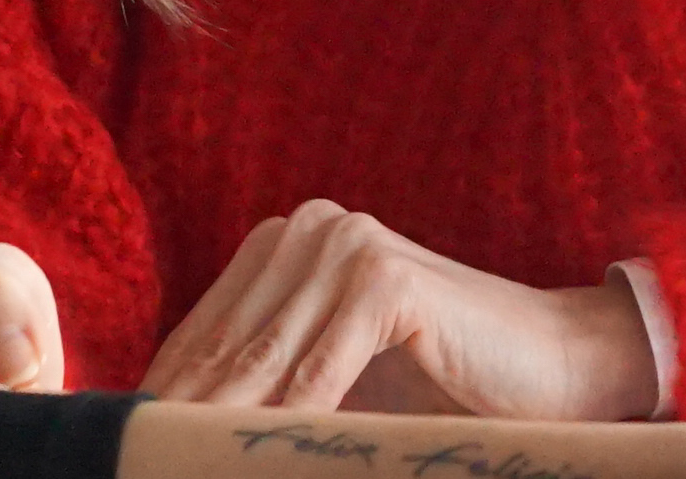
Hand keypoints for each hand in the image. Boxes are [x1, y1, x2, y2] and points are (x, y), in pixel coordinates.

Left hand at [137, 200, 658, 419]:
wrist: (556, 368)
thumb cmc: (440, 386)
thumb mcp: (332, 381)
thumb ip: (264, 385)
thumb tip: (173, 433)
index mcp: (285, 244)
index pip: (205, 336)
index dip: (167, 400)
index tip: (129, 447)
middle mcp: (310, 230)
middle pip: (229, 348)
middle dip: (187, 417)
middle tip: (147, 461)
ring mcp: (350, 245)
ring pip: (266, 360)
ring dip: (226, 425)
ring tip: (187, 464)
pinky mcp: (389, 280)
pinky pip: (321, 368)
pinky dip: (291, 421)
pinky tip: (265, 453)